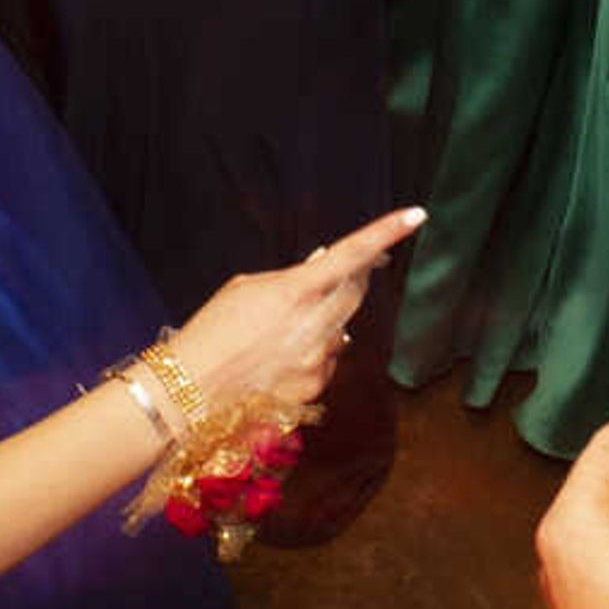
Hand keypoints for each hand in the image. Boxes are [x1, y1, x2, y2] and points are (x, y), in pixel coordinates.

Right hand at [162, 204, 427, 411]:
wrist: (191, 392)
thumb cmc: (212, 333)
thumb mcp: (246, 289)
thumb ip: (293, 278)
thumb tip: (325, 265)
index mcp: (296, 291)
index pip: (352, 254)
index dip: (387, 233)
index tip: (416, 216)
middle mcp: (315, 325)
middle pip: (356, 292)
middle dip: (355, 278)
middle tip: (350, 270)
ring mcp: (319, 360)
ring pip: (341, 330)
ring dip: (324, 322)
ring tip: (279, 334)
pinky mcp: (316, 389)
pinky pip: (329, 361)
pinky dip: (314, 354)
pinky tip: (279, 360)